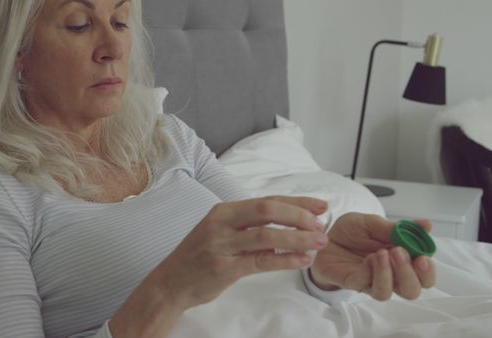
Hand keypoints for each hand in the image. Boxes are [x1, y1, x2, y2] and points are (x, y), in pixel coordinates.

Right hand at [152, 196, 328, 309]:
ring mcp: (221, 245)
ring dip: (298, 238)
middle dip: (299, 216)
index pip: (266, 200)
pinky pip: (261, 261)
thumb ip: (249, 228)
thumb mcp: (220, 232)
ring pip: (267, 236)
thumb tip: (287, 225)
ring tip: (319, 243)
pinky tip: (302, 260)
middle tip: (321, 225)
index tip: (320, 206)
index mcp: (223, 210)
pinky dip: (285, 259)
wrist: (170, 282)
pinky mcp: (224, 268)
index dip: (296, 202)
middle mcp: (221, 223)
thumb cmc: (199, 257)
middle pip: (268, 210)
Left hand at [310, 213, 435, 300]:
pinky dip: (369, 271)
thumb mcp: (373, 223)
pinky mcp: (352, 282)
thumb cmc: (351, 232)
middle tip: (399, 253)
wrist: (322, 236)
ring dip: (388, 274)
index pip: (424, 275)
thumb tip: (427, 225)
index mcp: (401, 259)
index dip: (427, 271)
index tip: (423, 257)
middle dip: (410, 274)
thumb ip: (397, 228)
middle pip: (411, 290)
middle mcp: (390, 274)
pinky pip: (365, 284)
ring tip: (381, 253)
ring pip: (388, 292)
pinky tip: (368, 258)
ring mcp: (371, 281)